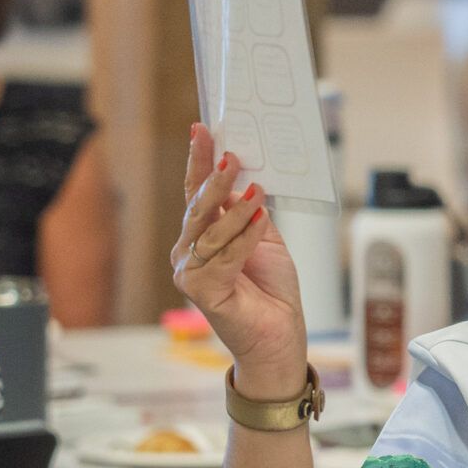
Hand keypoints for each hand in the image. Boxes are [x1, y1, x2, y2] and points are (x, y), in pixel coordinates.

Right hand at [171, 123, 307, 390]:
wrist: (278, 338)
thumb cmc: (271, 292)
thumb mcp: (266, 240)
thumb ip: (251, 211)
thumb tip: (247, 174)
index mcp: (202, 236)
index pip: (196, 192)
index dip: (199, 160)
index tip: (202, 129)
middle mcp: (189, 252)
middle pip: (197, 207)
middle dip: (213, 177)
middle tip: (231, 155)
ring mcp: (191, 273)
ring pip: (211, 230)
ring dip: (235, 207)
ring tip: (257, 190)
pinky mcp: (202, 291)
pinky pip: (226, 255)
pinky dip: (246, 236)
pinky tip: (261, 218)